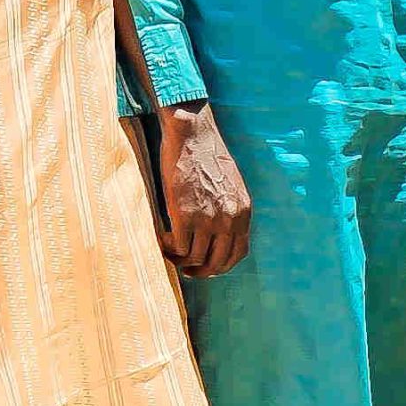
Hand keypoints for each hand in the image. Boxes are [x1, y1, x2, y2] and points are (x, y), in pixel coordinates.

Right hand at [155, 101, 251, 277]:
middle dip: (201, 271)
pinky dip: (169, 249)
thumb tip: (222, 227)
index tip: (208, 266)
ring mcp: (207, 218)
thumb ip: (230, 207)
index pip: (238, 253)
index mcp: (243, 212)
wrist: (192, 134)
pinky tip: (162, 240)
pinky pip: (178, 247)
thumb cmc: (207, 153)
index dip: (222, 265)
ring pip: (195, 258)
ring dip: (181, 261)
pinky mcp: (184, 214)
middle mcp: (229, 219)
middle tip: (187, 270)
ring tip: (171, 253)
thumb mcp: (231, 184)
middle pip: (217, 262)